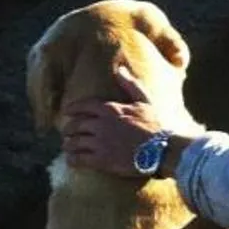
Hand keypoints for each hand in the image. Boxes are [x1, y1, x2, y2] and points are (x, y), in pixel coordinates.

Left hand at [60, 96, 196, 176]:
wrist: (162, 149)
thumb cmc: (155, 124)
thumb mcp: (144, 100)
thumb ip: (130, 84)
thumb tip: (120, 69)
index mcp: (110, 109)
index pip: (83, 106)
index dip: (72, 109)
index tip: (66, 112)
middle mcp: (101, 125)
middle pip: (75, 125)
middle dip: (68, 128)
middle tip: (67, 132)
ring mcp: (100, 143)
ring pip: (74, 143)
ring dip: (69, 145)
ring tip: (68, 147)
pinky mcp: (101, 160)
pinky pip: (78, 159)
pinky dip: (72, 159)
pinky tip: (72, 160)